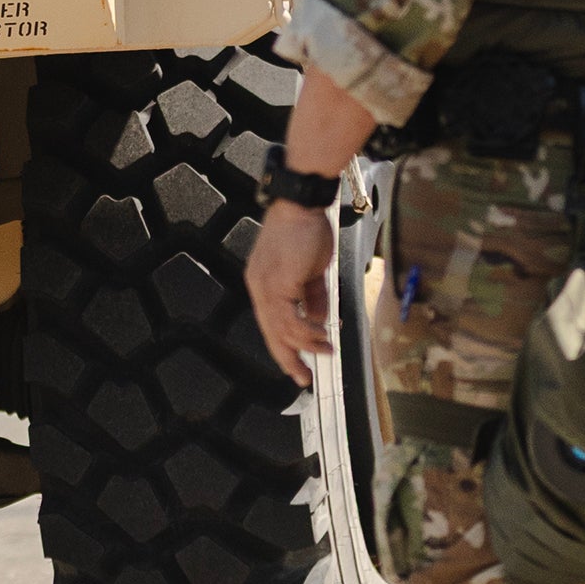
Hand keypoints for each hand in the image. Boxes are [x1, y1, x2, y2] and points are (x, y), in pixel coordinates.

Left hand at [243, 198, 339, 387]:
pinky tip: (322, 334)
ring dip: (306, 345)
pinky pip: (290, 318)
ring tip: (325, 350)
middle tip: (303, 377)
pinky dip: (307, 331)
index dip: (285, 346)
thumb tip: (319, 320)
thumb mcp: (312, 270)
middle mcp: (259, 287)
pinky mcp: (278, 283)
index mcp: (263, 283)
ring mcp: (266, 286)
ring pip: (281, 330)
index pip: (271, 323)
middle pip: (271, 333)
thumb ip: (313, 297)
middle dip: (289, 358)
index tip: (297, 363)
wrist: (301, 206)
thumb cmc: (305, 229)